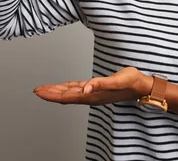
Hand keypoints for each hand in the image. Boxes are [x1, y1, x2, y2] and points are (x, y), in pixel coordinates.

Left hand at [33, 67, 151, 105]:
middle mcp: (90, 96)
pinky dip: (68, 88)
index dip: (52, 95)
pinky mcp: (97, 89)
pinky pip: (78, 89)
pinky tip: (64, 86)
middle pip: (65, 96)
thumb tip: (86, 89)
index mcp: (92, 96)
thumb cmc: (131, 82)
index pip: (67, 96)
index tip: (39, 92)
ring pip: (70, 93)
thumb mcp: (117, 80)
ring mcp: (93, 94)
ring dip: (57, 91)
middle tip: (36, 90)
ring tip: (45, 89)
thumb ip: (100, 84)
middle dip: (50, 93)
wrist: (141, 86)